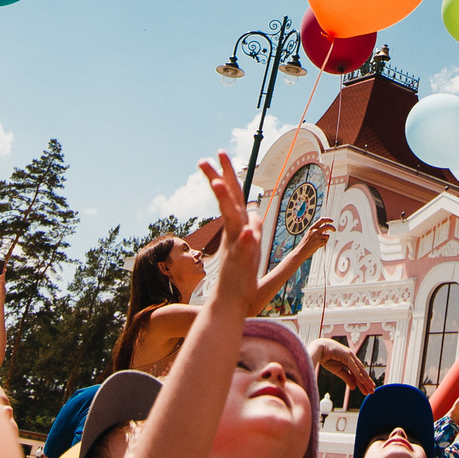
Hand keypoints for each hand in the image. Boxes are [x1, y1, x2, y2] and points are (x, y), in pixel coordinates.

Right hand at [198, 153, 261, 311]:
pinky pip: (244, 250)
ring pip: (233, 221)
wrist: (231, 304)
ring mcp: (236, 248)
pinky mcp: (240, 264)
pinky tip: (247, 232)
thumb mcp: (248, 248)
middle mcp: (234, 234)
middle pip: (228, 201)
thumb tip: (252, 214)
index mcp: (235, 228)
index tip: (219, 153)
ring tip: (220, 183)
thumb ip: (250, 228)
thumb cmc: (239, 277)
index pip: (232, 196)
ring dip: (226, 202)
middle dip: (220, 177)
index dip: (226, 174)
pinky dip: (246, 240)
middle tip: (206, 157)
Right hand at [300, 216, 332, 254]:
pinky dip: (323, 244)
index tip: (332, 220)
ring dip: (325, 240)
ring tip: (318, 243)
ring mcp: (317, 236)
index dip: (328, 219)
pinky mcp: (318, 242)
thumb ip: (317, 231)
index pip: (321, 220)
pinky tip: (317, 246)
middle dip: (332, 227)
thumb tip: (326, 230)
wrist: (300, 251)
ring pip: (327, 236)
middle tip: (334, 230)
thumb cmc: (305, 244)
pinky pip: (325, 242)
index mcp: (312, 228)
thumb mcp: (309, 234)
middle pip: (327, 226)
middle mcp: (314, 231)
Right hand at [311, 338, 375, 396]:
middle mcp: (352, 358)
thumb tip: (354, 387)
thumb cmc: (327, 358)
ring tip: (371, 387)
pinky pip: (354, 367)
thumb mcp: (338, 371)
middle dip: (367, 382)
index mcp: (350, 361)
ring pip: (360, 370)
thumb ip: (347, 378)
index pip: (358, 374)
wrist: (319, 349)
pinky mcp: (347, 355)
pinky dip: (359, 374)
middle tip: (372, 391)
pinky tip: (363, 380)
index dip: (363, 383)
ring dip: (365, 379)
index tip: (367, 390)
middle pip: (361, 372)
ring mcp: (350, 356)